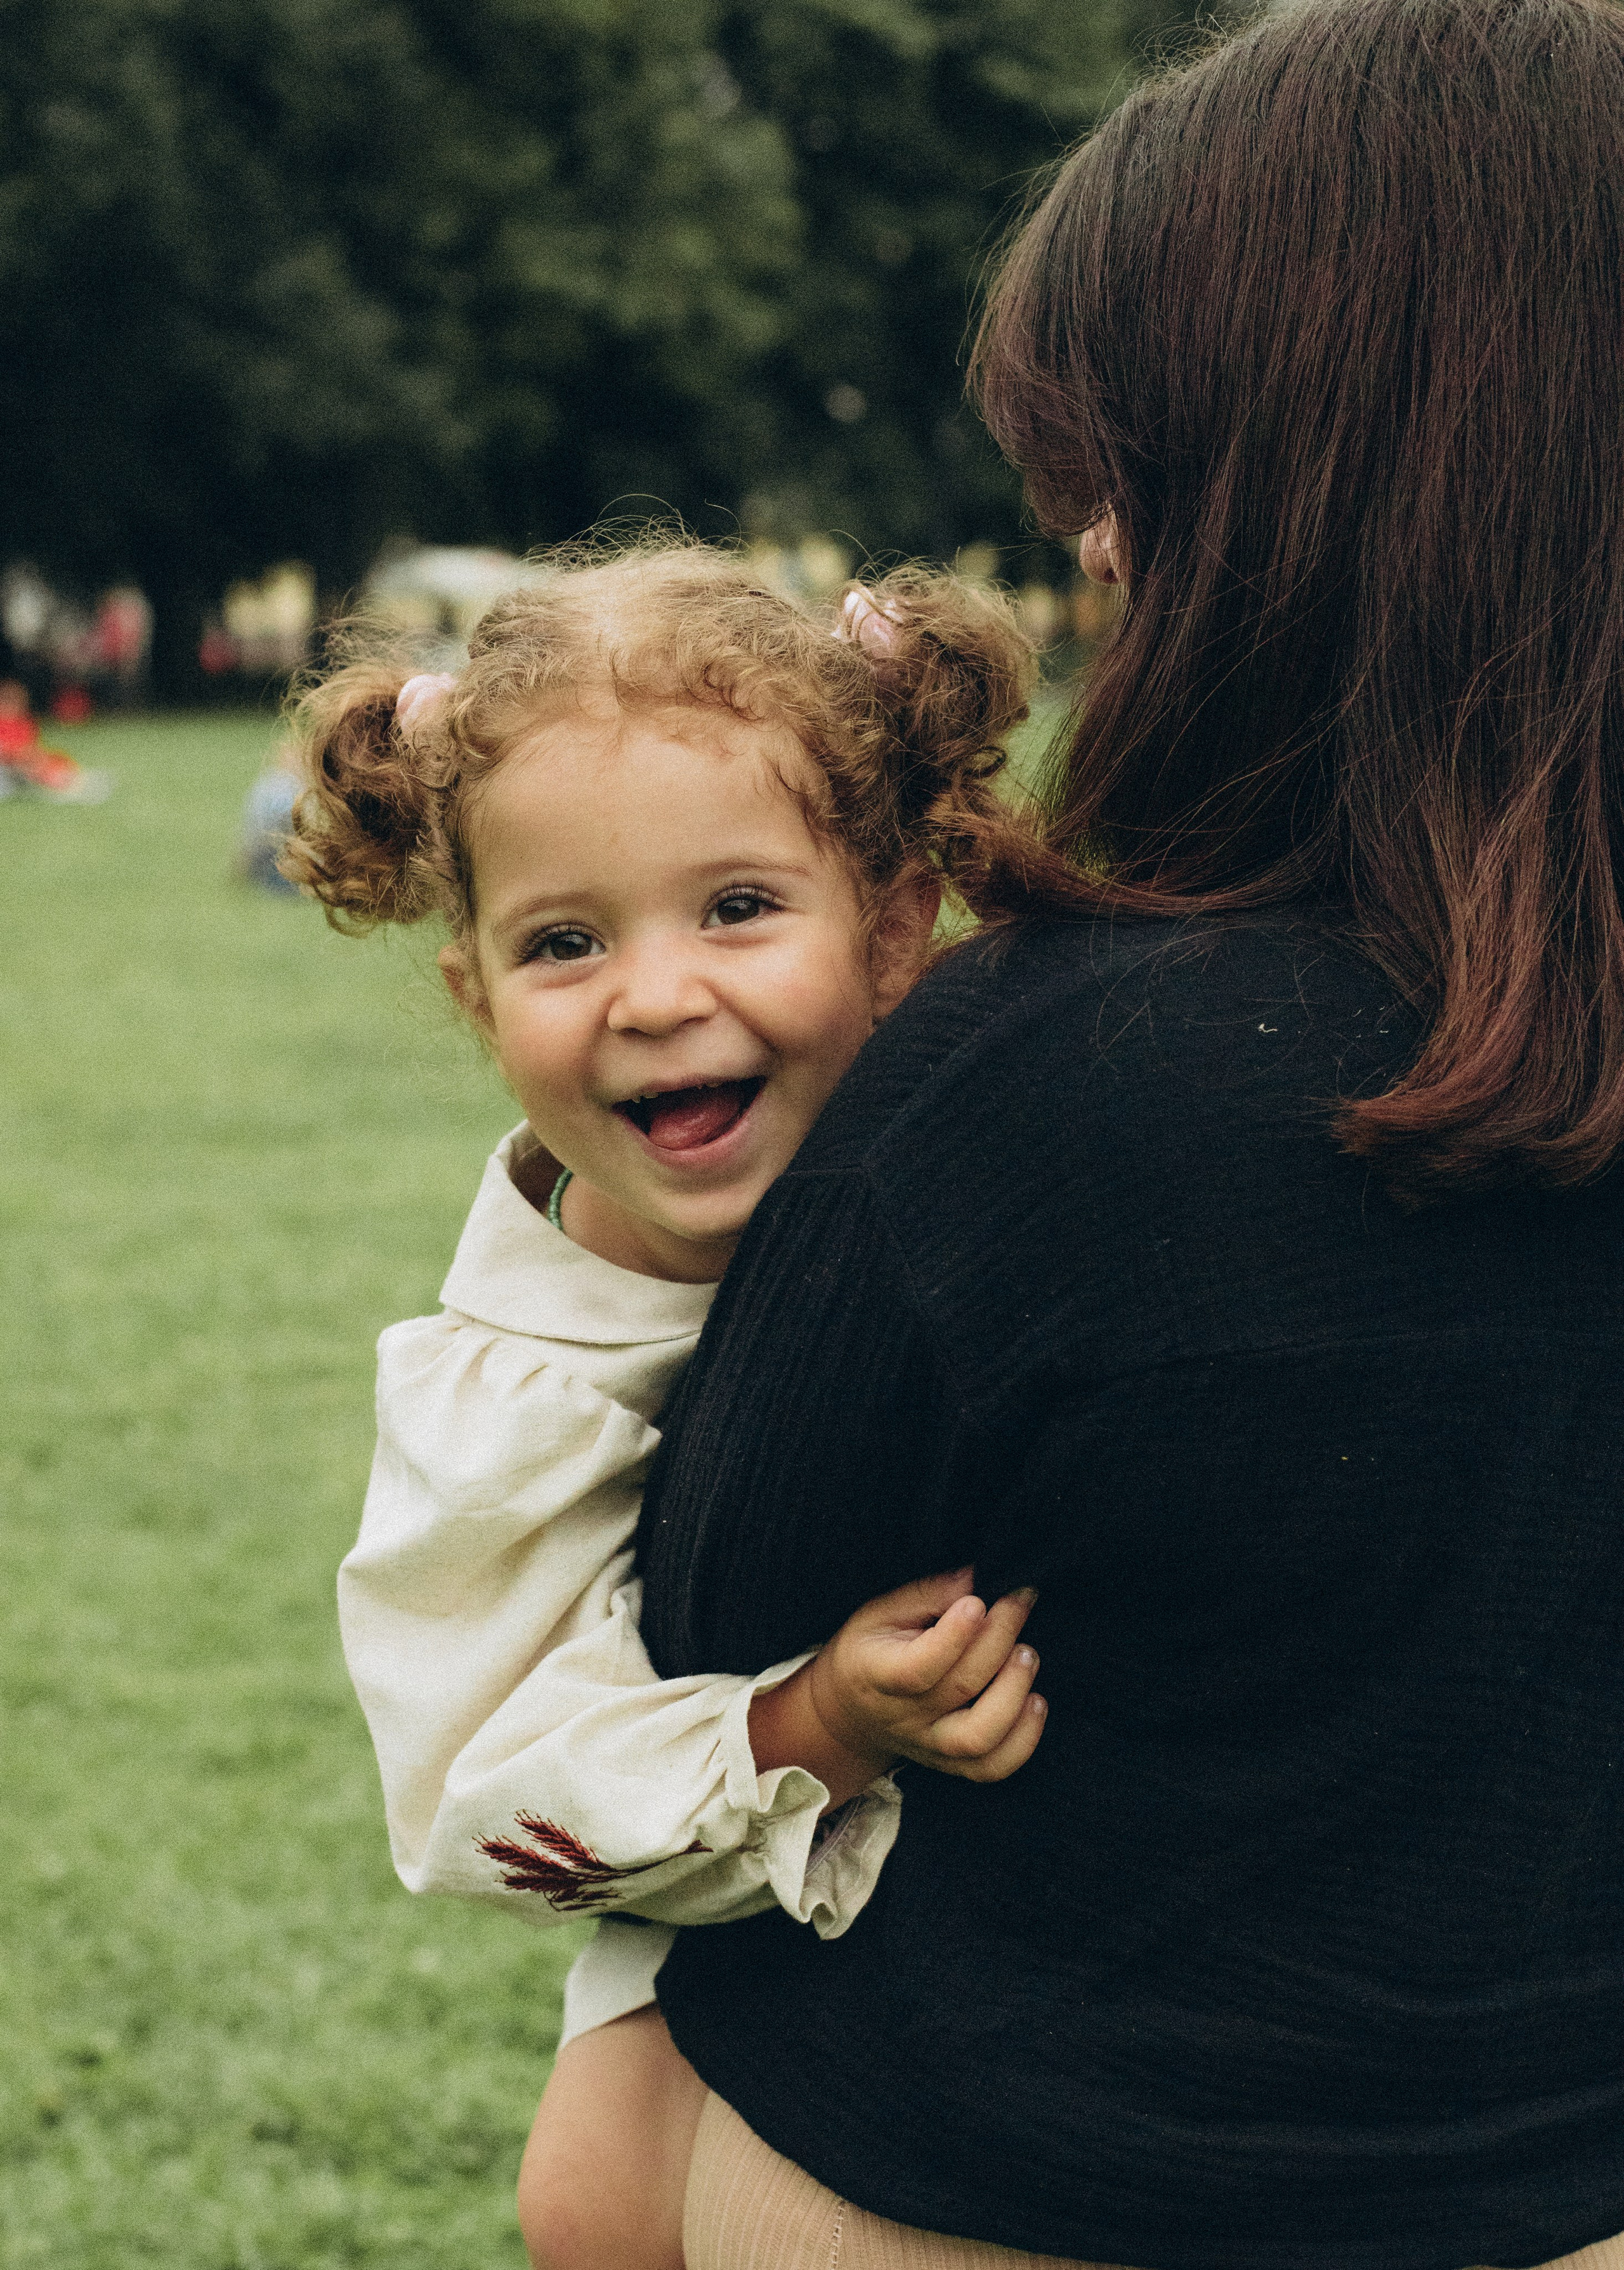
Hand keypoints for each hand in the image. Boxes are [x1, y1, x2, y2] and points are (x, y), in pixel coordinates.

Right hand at [748, 1567, 1045, 1808]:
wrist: (853, 1711)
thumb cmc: (873, 1648)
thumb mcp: (881, 1612)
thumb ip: (926, 1594)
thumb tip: (975, 1578)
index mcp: (876, 1674)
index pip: (917, 1667)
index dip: (955, 1635)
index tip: (978, 1601)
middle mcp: (904, 1718)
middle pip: (960, 1688)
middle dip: (999, 1638)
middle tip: (1019, 1600)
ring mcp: (930, 1746)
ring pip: (978, 1738)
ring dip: (1014, 1692)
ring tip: (1028, 1654)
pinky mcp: (954, 1765)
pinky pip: (993, 1767)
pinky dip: (1024, 1740)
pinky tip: (1036, 1701)